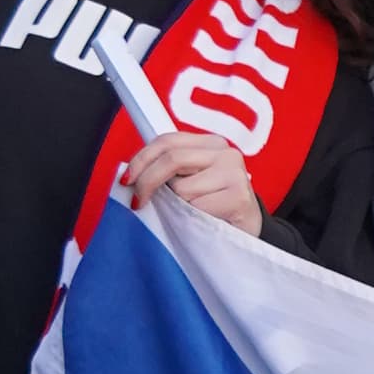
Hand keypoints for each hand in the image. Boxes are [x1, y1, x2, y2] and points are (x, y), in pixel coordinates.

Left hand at [117, 127, 262, 235]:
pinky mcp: (239, 196)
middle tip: (138, 202)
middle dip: (147, 182)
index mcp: (210, 143)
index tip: (126, 180)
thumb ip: (168, 171)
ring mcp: (234, 173)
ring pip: (182, 188)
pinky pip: (196, 207)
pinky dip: (191, 219)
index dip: (141, 159)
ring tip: (190, 214)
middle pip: (172, 159)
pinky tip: (203, 221)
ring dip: (177, 206)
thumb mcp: (190, 182)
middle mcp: (225, 152)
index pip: (167, 141)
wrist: (246, 232)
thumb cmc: (212, 207)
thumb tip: (131, 176)